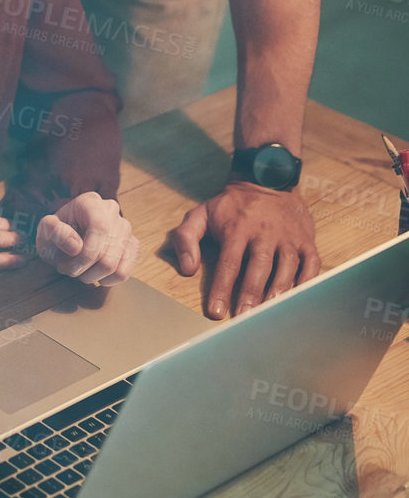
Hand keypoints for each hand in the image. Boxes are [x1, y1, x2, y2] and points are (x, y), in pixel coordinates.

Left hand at [35, 193, 138, 285]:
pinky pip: (124, 273)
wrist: (62, 241)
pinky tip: (94, 275)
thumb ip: (56, 233)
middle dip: (84, 269)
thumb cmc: (55, 234)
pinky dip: (107, 280)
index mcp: (91, 202)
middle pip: (107, 254)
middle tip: (68, 269)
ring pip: (115, 267)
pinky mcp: (131, 246)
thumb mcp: (45, 231)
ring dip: (93, 276)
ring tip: (80, 271)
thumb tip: (76, 246)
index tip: (69, 266)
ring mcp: (125, 229)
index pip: (100, 228)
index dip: (86, 254)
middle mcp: (112, 212)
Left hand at [169, 183, 320, 318]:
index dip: (222, 290)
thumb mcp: (201, 213)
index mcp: (237, 228)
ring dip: (279, 292)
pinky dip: (307, 283)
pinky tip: (299, 300)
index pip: (229, 264)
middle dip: (252, 296)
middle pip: (259, 268)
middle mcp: (264, 233)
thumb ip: (186, 238)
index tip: (216, 313)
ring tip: (270, 315)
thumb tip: (187, 270)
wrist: (267, 178)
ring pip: (287, 268)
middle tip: (246, 320)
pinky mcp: (306, 240)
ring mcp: (288, 237)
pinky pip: (311, 265)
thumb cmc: (231, 205)